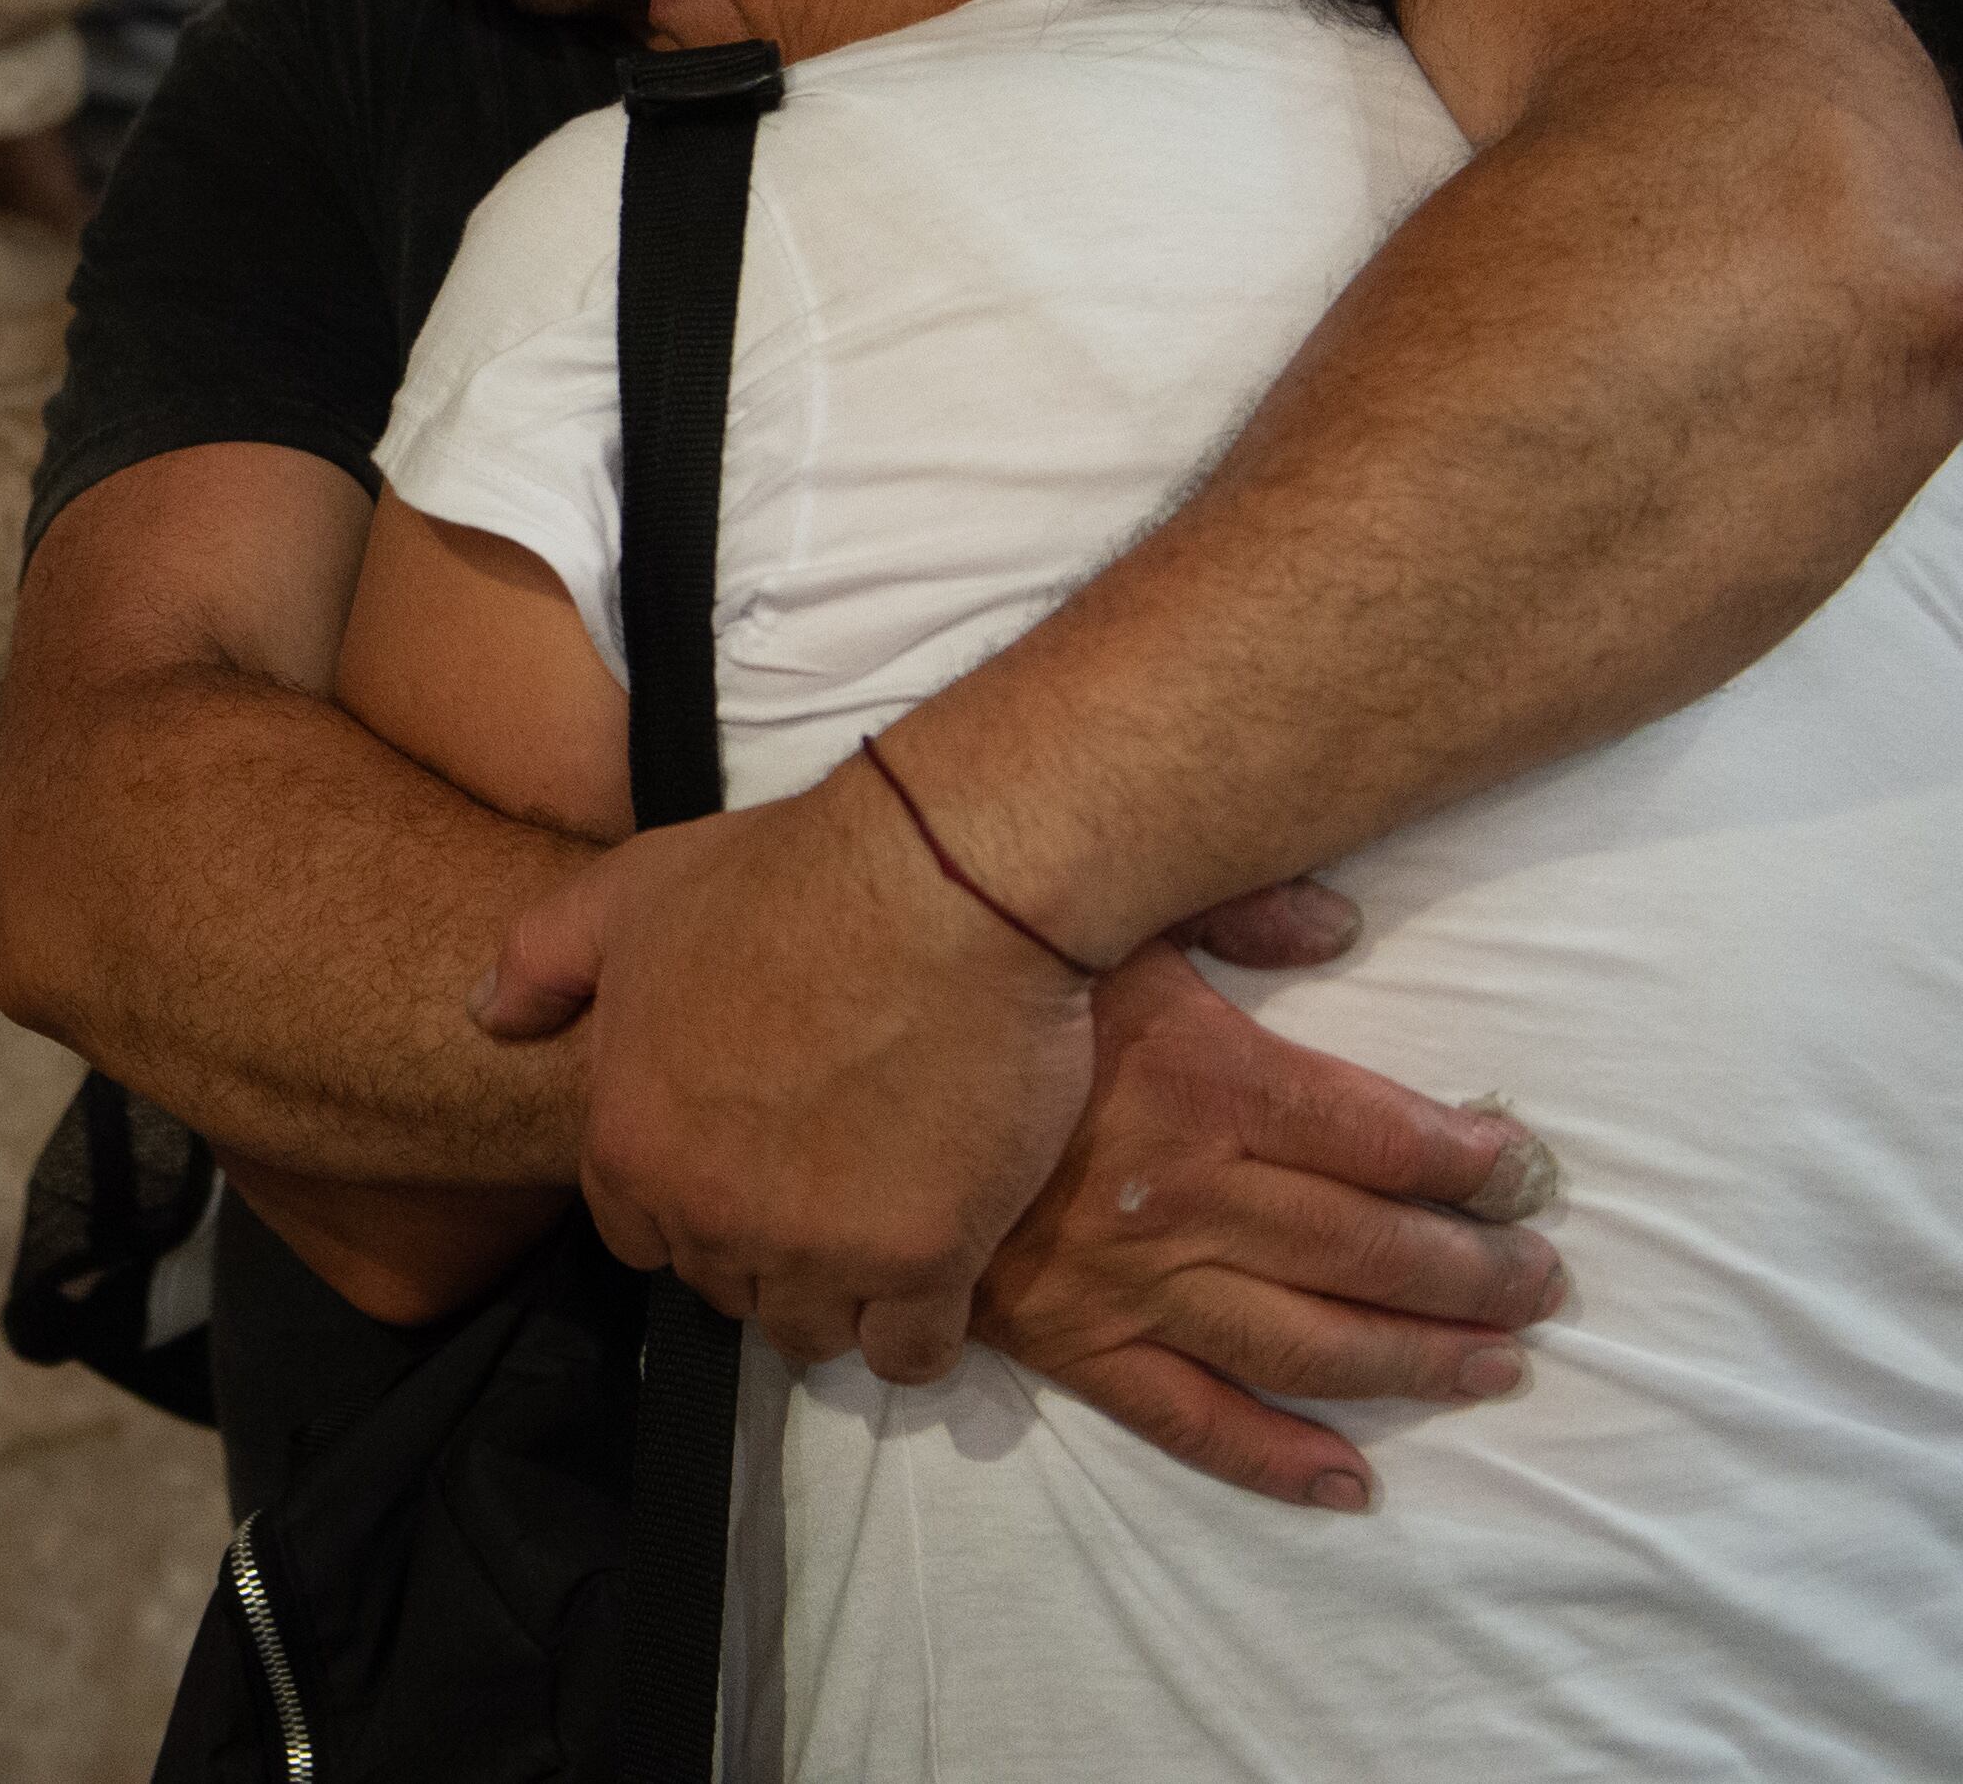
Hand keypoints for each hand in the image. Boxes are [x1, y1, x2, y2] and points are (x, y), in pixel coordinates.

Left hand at [473, 765, 1095, 1380]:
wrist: (941, 884)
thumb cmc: (782, 878)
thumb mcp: (627, 891)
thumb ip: (542, 962)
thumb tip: (485, 1018)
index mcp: (632, 1141)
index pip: (635, 1236)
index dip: (682, 1205)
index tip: (736, 1167)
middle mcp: (708, 1213)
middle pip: (722, 1285)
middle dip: (756, 1249)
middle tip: (815, 1188)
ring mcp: (816, 1247)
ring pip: (808, 1330)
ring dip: (833, 1296)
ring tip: (873, 1230)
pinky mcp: (923, 1260)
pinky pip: (908, 1353)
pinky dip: (916, 1331)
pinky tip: (931, 1273)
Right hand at [976, 940, 1566, 1507]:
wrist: (841, 1070)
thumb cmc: (982, 983)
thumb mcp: (1109, 914)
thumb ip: (1229, 906)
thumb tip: (1337, 923)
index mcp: (1209, 1085)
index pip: (1384, 1139)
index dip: (1471, 1164)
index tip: (1526, 1175)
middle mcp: (1188, 1196)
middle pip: (1370, 1249)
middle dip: (1476, 1271)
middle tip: (1544, 1283)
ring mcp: (1131, 1281)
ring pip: (1309, 1342)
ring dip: (1417, 1359)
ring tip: (1497, 1365)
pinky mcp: (1071, 1341)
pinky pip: (1191, 1419)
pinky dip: (1276, 1460)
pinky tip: (1353, 1479)